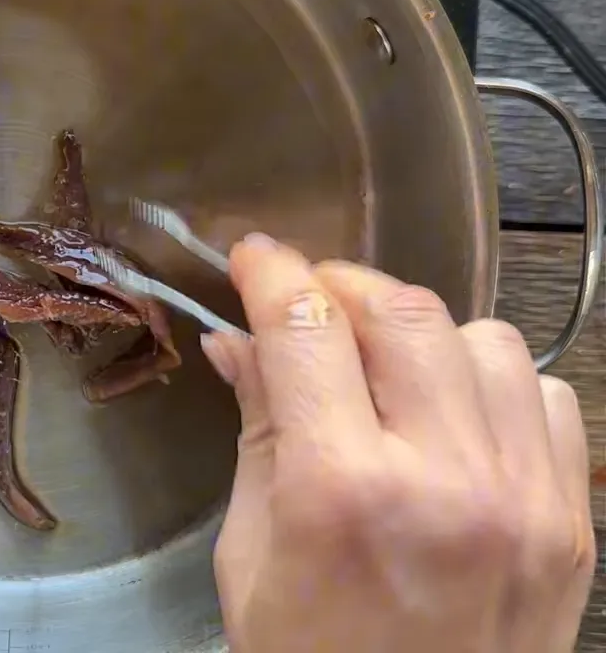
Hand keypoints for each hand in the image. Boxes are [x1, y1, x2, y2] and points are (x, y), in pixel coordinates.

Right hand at [203, 234, 593, 651]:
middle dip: (343, 287)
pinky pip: (548, 394)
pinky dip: (494, 381)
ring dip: (422, 333)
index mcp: (340, 492)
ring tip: (385, 367)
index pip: (307, 330)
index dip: (273, 275)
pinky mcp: (572, 520)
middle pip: (401, 312)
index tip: (253, 257)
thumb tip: (238, 342)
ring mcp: (523, 499)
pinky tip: (454, 416)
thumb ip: (257, 431)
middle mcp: (443, 479)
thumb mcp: (253, 553)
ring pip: (483, 339)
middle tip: (310, 304)